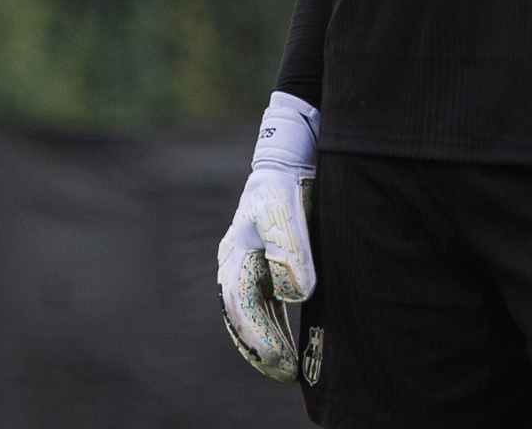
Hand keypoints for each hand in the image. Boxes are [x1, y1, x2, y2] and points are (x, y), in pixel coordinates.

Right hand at [217, 92, 319, 381]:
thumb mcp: (285, 213)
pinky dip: (275, 329)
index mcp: (234, 255)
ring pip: (252, 317)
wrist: (289, 162)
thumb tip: (296, 294)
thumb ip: (290, 252)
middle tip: (286, 370)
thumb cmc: (283, 186)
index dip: (255, 333)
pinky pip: (265, 309)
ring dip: (267, 343)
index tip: (275, 355)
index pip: (238, 304)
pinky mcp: (266, 270)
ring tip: (288, 369)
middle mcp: (237, 266)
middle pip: (241, 318)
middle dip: (260, 348)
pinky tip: (290, 346)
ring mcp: (250, 269)